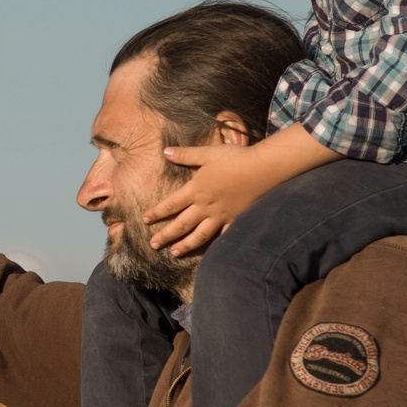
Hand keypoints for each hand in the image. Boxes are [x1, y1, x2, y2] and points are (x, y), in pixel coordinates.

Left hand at [144, 143, 284, 254]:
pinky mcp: (235, 220)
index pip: (170, 204)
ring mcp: (220, 216)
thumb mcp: (208, 154)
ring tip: (174, 253)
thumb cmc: (235, 158)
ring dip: (185, 245)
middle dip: (165, 235)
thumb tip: (165, 152)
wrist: (262, 169)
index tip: (144, 220)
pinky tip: (209, 254)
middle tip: (152, 245)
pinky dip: (214, 247)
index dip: (156, 213)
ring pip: (198, 235)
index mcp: (196, 190)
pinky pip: (222, 237)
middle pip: (181, 224)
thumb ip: (186, 155)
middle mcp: (205, 207)